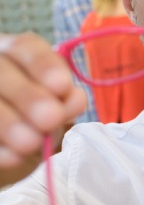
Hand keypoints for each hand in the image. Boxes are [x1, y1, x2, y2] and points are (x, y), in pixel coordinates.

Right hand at [0, 33, 85, 186]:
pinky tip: (12, 157)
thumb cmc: (32, 115)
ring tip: (31, 144)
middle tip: (50, 120)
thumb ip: (62, 99)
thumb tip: (74, 100)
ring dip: (7, 122)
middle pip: (0, 71)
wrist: (5, 141)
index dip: (43, 65)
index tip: (62, 86)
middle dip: (27, 95)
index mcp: (9, 51)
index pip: (25, 47)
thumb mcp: (51, 103)